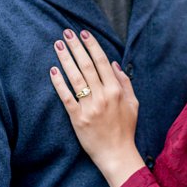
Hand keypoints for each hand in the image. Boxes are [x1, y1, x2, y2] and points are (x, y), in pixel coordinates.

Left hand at [49, 28, 142, 186]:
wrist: (117, 154)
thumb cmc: (125, 129)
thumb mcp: (133, 103)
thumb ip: (124, 82)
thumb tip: (113, 63)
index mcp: (116, 90)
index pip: (101, 62)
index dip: (92, 46)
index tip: (83, 33)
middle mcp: (103, 96)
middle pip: (86, 66)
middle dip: (76, 47)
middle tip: (66, 33)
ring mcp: (89, 107)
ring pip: (75, 78)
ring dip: (66, 59)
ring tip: (58, 46)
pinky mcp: (78, 118)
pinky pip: (66, 97)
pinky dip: (59, 83)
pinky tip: (53, 71)